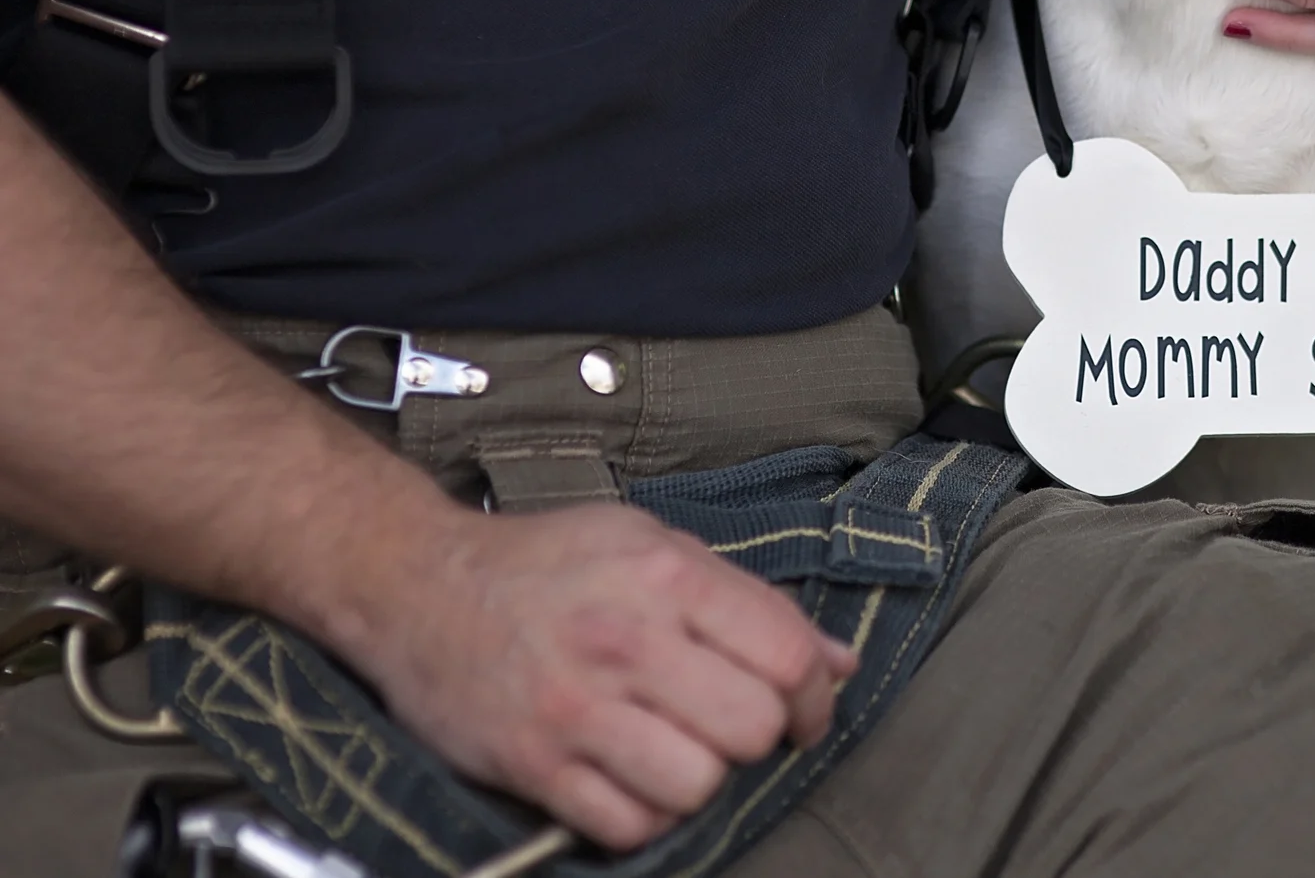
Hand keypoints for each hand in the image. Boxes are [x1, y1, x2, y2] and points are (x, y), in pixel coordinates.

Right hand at [334, 504, 855, 850]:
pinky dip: (643, 817)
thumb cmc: (547, 563)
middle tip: (731, 726)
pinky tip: (631, 780)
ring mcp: (575, 709)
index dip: (814, 693)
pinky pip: (628, 826)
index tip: (805, 709)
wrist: (416, 586)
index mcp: (666, 576)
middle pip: (752, 728)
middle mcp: (625, 641)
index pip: (786, 654)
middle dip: (758, 736)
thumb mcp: (654, 545)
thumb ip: (748, 602)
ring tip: (677, 750)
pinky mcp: (532, 764)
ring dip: (699, 779)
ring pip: (697, 785)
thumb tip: (839, 662)